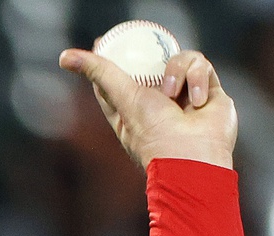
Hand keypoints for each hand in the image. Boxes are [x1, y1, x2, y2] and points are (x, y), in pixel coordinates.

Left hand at [59, 47, 235, 170]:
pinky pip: (202, 66)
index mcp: (131, 109)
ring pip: (179, 59)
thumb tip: (65, 56)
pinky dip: (198, 79)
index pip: (116, 78)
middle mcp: (157, 102)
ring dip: (177, 71)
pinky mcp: (209, 92)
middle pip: (150, 63)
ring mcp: (184, 96)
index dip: (109, 60)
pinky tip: (198, 102)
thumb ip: (101, 73)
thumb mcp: (124, 97)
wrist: (196, 156)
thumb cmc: (156, 135)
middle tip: (144, 40)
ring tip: (175, 95)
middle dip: (150, 54)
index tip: (102, 42)